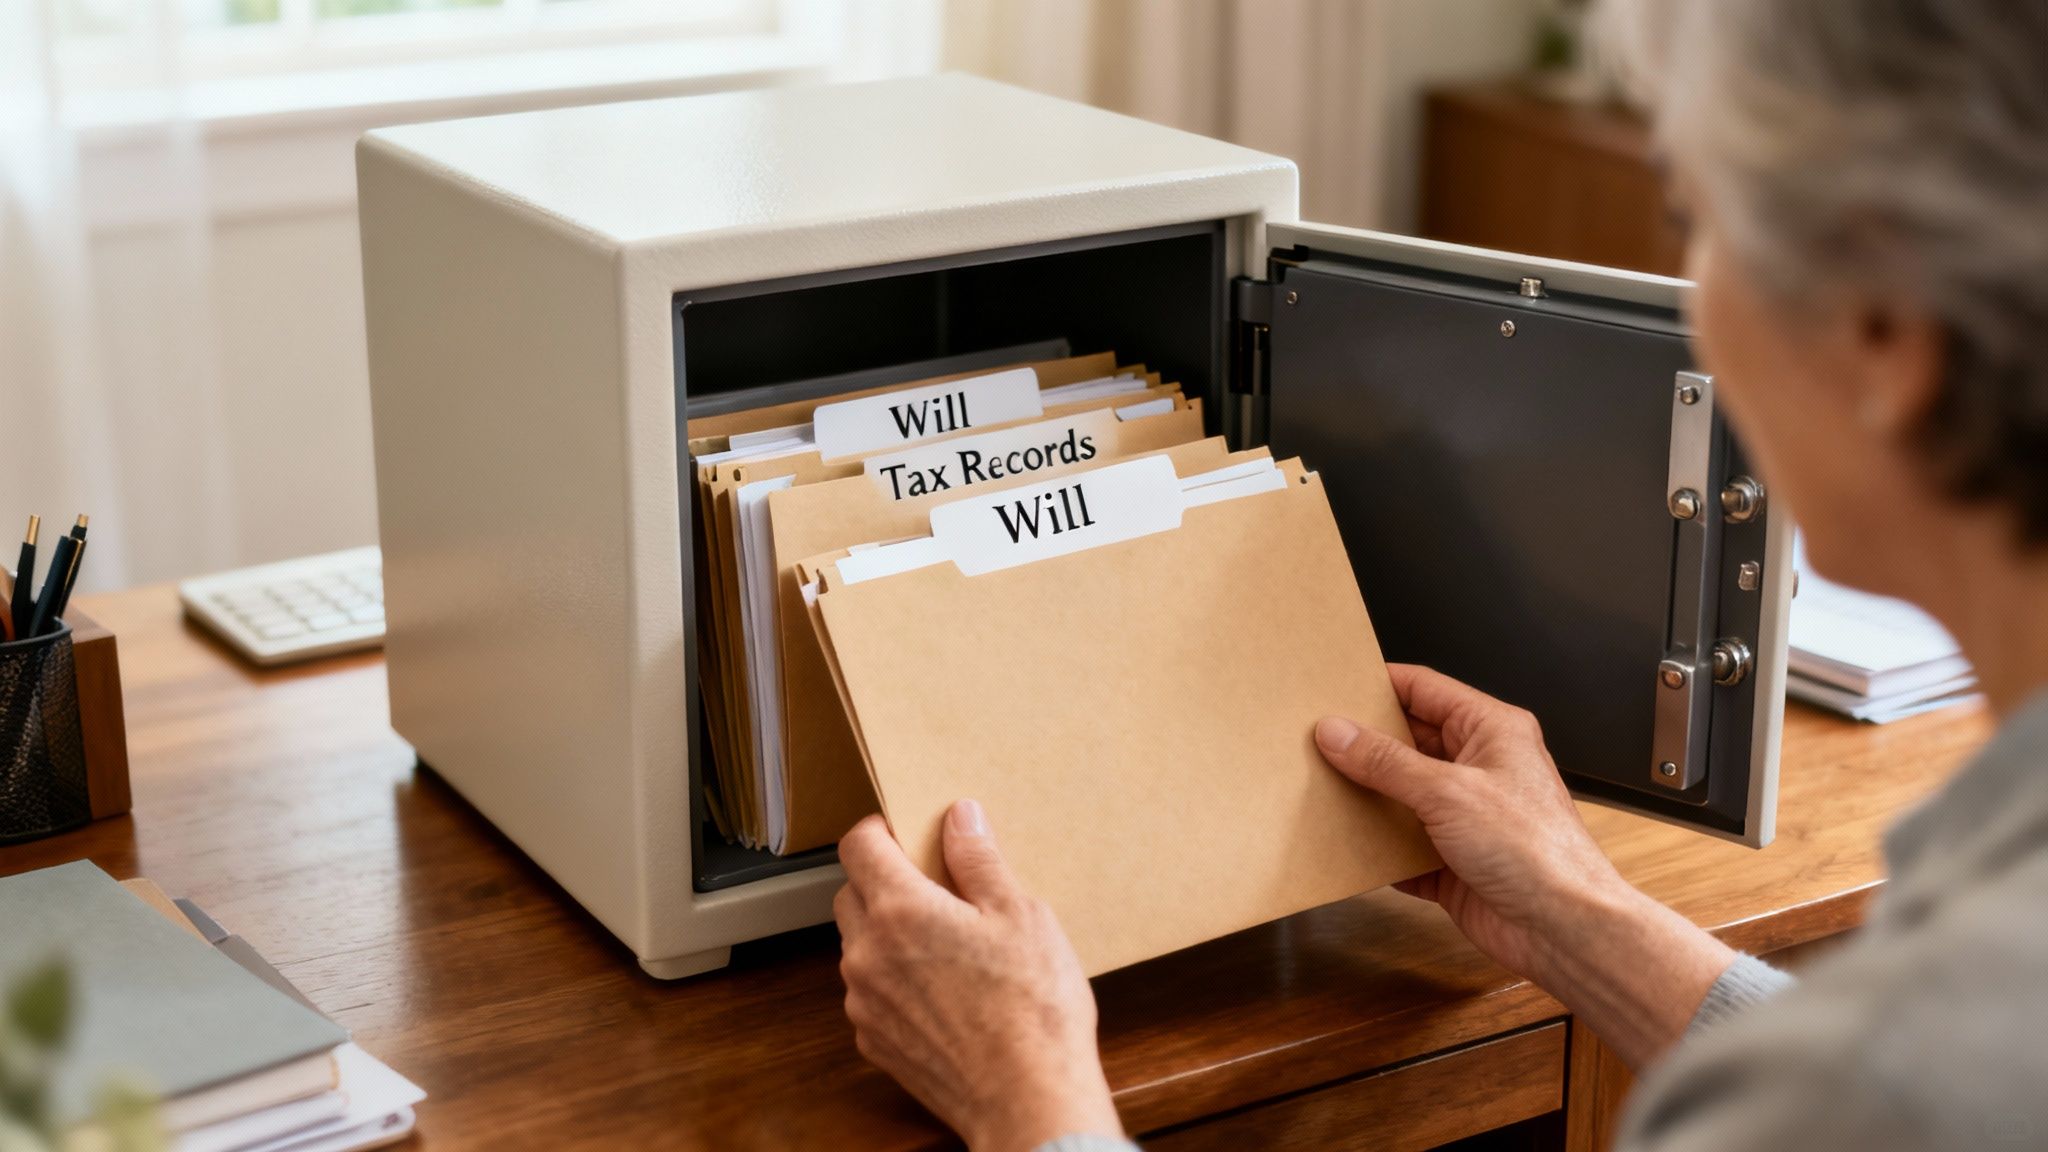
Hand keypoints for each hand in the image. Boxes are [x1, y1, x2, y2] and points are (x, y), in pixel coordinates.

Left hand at [835, 802, 1122, 1151]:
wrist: (1027, 1101)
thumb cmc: (1032, 1010)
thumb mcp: (1021, 915)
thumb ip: (980, 860)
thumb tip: (960, 818)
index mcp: (901, 912)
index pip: (857, 847)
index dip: (877, 829)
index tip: (902, 831)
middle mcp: (868, 955)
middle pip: (849, 894)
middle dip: (881, 879)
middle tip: (932, 884)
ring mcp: (866, 1004)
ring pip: (858, 946)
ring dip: (886, 932)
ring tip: (945, 941)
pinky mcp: (876, 1042)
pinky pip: (870, 993)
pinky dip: (893, 980)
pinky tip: (942, 988)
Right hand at [1315, 664, 1736, 1067]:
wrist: (1563, 928)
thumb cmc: (1537, 851)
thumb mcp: (1448, 792)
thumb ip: (1386, 761)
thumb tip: (1338, 731)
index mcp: (1491, 730)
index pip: (1424, 689)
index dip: (1378, 685)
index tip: (1333, 687)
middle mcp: (1479, 767)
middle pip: (1407, 742)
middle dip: (1363, 744)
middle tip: (1314, 741)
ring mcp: (1465, 815)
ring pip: (1401, 794)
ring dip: (1367, 797)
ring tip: (1320, 789)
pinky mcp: (1452, 860)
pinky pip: (1402, 844)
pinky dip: (1377, 848)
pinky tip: (1349, 847)